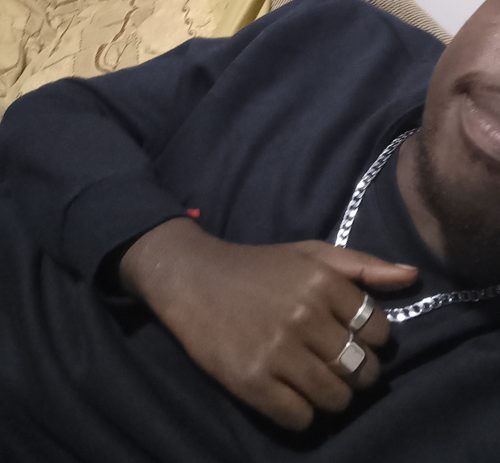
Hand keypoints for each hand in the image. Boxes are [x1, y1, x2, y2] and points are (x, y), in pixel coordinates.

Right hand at [120, 218, 416, 430]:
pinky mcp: (251, 381)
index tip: (348, 336)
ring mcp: (276, 352)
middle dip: (355, 372)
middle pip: (362, 370)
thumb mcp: (309, 253)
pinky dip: (301, 411)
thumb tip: (412, 276)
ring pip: (336, 399)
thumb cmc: (257, 266)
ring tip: (311, 378)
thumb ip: (362, 264)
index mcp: (322, 282)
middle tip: (333, 363)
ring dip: (330, 395)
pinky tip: (287, 391)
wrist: (192, 278)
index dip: (369, 339)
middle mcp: (304, 317)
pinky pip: (301, 418)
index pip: (378, 332)